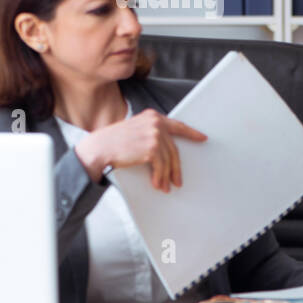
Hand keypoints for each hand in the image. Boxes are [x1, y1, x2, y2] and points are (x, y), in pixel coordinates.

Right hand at [74, 108, 206, 192]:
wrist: (100, 148)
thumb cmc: (113, 142)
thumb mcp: (134, 130)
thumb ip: (149, 133)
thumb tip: (166, 151)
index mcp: (152, 116)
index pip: (177, 125)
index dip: (191, 133)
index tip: (202, 138)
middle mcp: (155, 122)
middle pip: (173, 148)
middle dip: (175, 167)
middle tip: (177, 180)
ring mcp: (154, 134)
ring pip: (168, 159)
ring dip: (166, 176)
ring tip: (165, 186)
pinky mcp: (151, 147)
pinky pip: (161, 166)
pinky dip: (160, 177)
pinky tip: (157, 183)